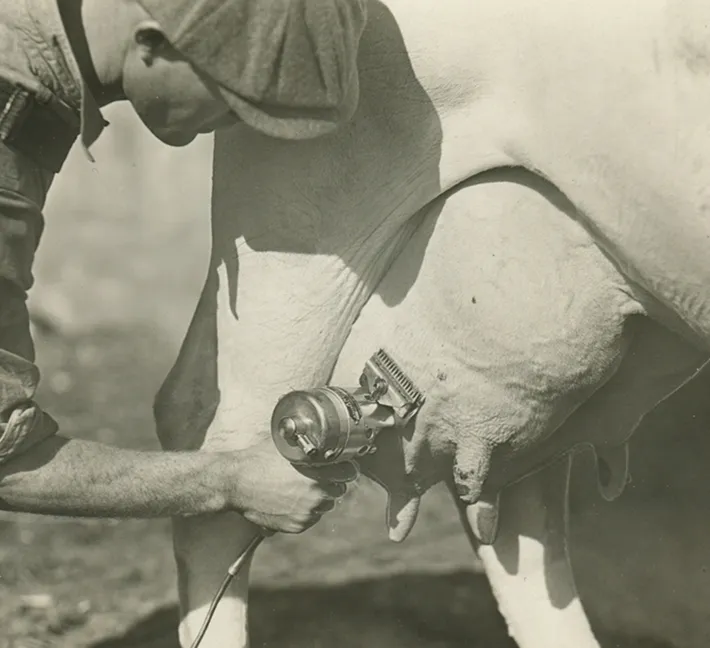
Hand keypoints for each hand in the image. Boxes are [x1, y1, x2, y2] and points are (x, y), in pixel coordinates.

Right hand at [228, 438, 357, 533]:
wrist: (236, 483)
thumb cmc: (258, 458)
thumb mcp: (285, 441)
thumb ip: (306, 438)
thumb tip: (318, 426)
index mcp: (317, 471)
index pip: (350, 472)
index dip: (346, 468)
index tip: (340, 466)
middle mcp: (316, 493)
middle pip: (339, 490)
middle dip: (332, 483)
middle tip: (318, 477)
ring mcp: (307, 512)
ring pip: (326, 506)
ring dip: (320, 498)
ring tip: (301, 489)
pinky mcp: (297, 525)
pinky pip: (311, 518)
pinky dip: (306, 511)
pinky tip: (292, 499)